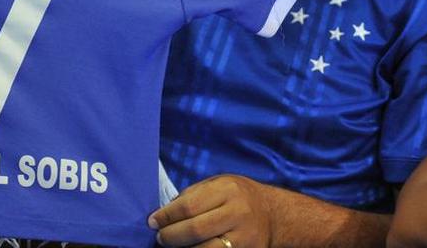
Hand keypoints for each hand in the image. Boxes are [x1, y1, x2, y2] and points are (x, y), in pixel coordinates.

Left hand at [150, 175, 275, 247]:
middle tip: (160, 237)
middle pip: (195, 230)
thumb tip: (165, 212)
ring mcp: (245, 237)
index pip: (189, 206)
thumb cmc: (239, 196)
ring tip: (172, 246)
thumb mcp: (219, 184)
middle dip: (171, 236)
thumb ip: (194, 195)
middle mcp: (238, 213)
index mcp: (228, 190)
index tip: (153, 221)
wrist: (274, 214)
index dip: (167, 216)